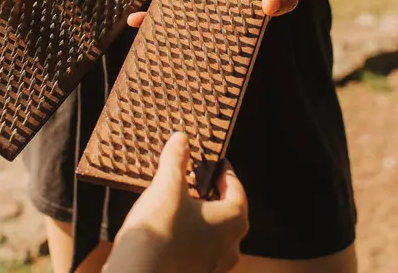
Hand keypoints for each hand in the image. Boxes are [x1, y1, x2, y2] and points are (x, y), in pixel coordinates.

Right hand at [107, 133, 247, 272]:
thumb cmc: (160, 230)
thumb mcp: (167, 186)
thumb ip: (176, 160)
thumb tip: (181, 138)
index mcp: (231, 223)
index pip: (237, 192)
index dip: (227, 175)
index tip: (218, 162)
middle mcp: (228, 248)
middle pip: (228, 214)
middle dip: (214, 195)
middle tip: (199, 178)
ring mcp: (211, 266)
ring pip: (213, 235)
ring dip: (201, 216)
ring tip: (181, 200)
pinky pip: (198, 250)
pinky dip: (190, 234)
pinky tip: (170, 225)